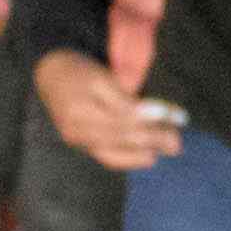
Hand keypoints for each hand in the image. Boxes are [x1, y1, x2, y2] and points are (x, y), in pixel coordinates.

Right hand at [35, 52, 180, 172]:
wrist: (50, 77)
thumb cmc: (80, 71)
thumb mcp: (101, 76)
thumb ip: (126, 98)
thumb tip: (156, 116)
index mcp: (84, 106)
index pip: (126, 116)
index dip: (155, 118)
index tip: (179, 117)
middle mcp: (78, 129)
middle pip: (124, 136)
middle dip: (155, 138)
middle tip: (178, 141)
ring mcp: (78, 141)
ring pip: (116, 154)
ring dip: (145, 152)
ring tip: (167, 149)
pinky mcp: (81, 147)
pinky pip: (108, 158)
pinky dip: (130, 159)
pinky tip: (148, 156)